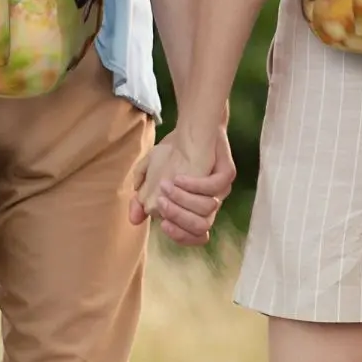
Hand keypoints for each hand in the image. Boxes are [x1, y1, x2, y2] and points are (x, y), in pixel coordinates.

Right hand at [129, 126, 234, 246]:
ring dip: (183, 200)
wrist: (193, 125)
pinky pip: (214, 187)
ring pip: (207, 209)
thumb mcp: (151, 173)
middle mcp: (210, 203)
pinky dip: (194, 185)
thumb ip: (142, 196)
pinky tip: (179, 177)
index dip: (179, 236)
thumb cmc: (173, 152)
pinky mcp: (227, 173)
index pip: (193, 235)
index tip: (162, 224)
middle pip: (201, 227)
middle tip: (161, 203)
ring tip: (166, 186)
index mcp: (195, 208)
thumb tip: (134, 219)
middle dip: (178, 218)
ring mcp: (221, 189)